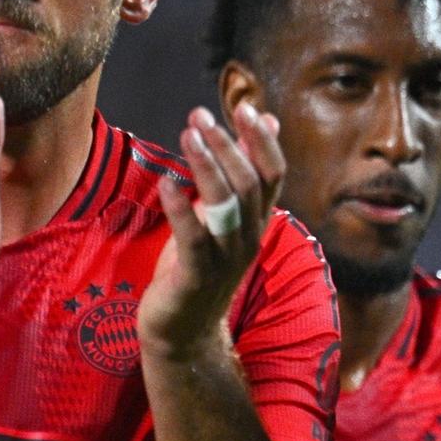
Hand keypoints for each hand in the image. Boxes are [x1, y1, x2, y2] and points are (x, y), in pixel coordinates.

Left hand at [140, 103, 284, 359]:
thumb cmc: (198, 268)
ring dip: (208, 166)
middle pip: (250, 182)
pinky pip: (194, 238)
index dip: (262, 141)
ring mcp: (225, 258)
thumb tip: (268, 123)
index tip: (245, 108)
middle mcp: (249, 237)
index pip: (273, 173)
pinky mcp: (196, 276)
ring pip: (227, 205)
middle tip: (200, 117)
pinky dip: (181, 208)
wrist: (184, 331)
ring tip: (188, 135)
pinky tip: (167, 182)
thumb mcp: (221, 217)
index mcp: (257, 221)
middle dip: (227, 145)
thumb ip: (240, 175)